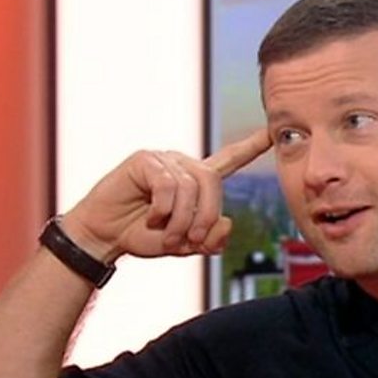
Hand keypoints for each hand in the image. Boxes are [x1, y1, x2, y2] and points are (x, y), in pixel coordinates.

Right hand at [60, 129, 271, 262]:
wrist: (104, 237)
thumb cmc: (142, 236)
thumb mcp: (183, 245)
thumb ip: (209, 239)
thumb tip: (227, 223)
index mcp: (196, 182)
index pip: (229, 160)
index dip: (251, 147)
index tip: (273, 132)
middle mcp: (184, 166)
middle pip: (212, 182)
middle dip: (205, 216)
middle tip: (190, 241)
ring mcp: (164, 160)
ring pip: (190, 187)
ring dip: (181, 220)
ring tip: (167, 236)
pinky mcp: (144, 160)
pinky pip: (167, 185)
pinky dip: (163, 210)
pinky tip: (151, 218)